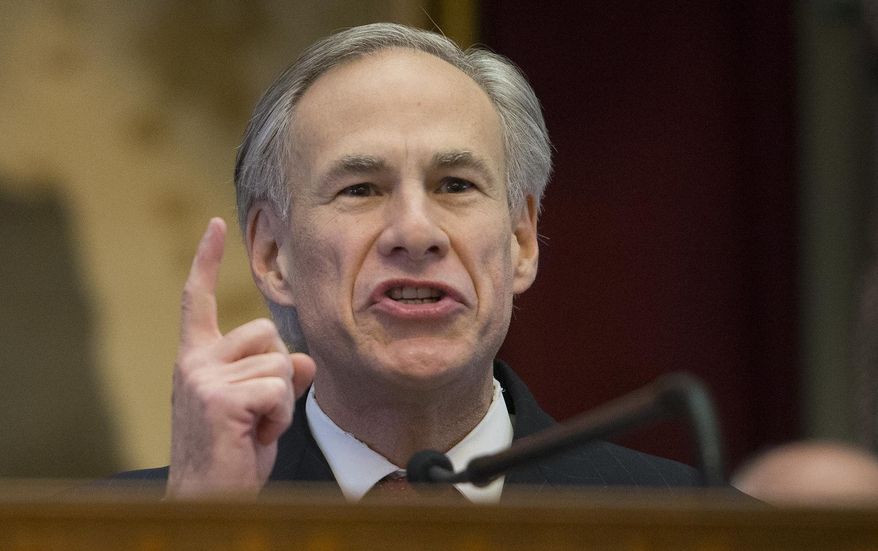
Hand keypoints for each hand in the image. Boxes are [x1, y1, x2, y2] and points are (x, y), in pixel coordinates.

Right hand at [166, 218, 315, 497]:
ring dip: (280, 401)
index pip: (199, 300)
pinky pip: (280, 389)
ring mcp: (203, 378)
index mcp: (197, 359)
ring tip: (253, 428)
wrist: (207, 500)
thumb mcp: (259, 407)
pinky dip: (278, 418)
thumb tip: (305, 360)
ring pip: (281, 362)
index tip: (216, 225)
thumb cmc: (233, 455)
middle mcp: (194, 362)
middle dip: (278, 373)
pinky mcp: (220, 398)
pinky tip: (253, 437)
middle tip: (256, 413)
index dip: (207, 261)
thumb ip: (278, 375)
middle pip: (267, 332)